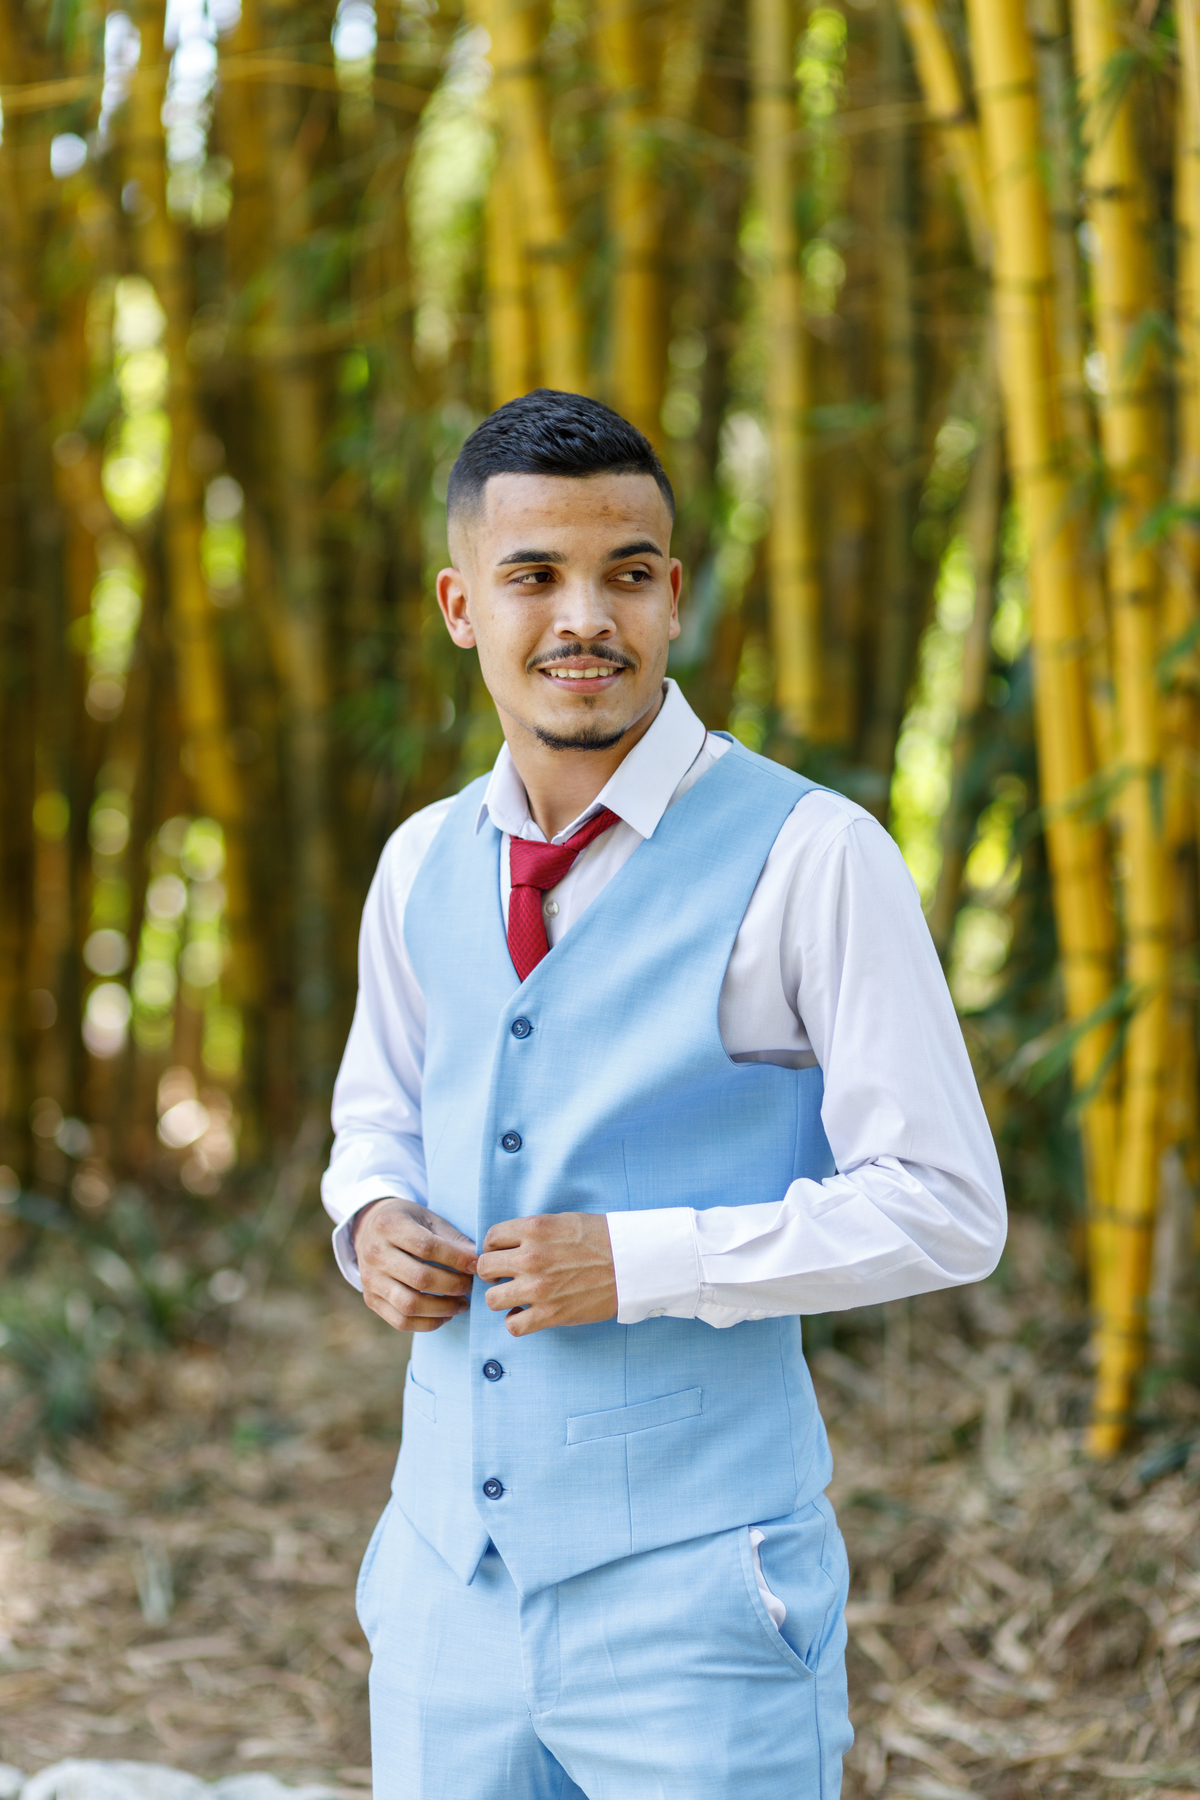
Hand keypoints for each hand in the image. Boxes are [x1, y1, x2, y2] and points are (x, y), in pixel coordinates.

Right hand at [353, 1197, 477, 1333]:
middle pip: (419, 1278)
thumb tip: (477, 1262)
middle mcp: (374, 1253)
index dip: (456, 1259)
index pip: (426, 1247)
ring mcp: (369, 1279)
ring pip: (409, 1305)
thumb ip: (452, 1238)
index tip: (477, 1265)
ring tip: (462, 1303)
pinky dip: (428, 1323)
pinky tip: (445, 1315)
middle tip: (470, 1285)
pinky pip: (401, 1321)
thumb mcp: (428, 1218)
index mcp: (389, 1225)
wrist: (369, 1229)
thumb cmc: (408, 1222)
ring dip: (443, 1308)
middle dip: (453, 1285)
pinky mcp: (370, 1300)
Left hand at [476, 1212, 616, 1337]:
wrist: (633, 1263)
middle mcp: (530, 1257)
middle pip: (484, 1268)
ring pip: (491, 1299)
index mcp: (534, 1229)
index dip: (494, 1248)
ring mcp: (538, 1287)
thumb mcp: (564, 1221)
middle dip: (493, 1273)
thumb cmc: (603, 1239)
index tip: (503, 1255)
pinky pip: (513, 1326)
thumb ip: (534, 1232)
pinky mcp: (550, 1314)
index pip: (490, 1238)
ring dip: (501, 1298)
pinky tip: (526, 1314)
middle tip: (506, 1276)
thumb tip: (511, 1244)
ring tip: (516, 1296)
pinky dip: (516, 1322)